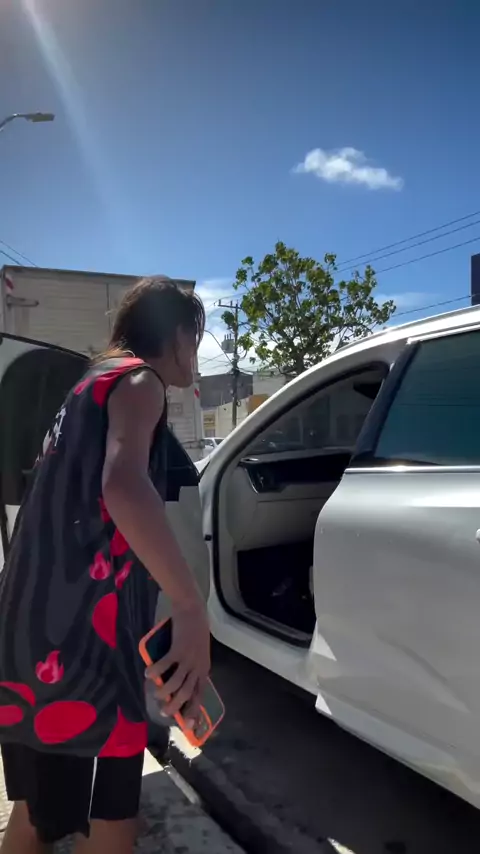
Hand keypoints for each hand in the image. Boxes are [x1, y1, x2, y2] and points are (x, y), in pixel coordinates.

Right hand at [146, 601, 210, 727]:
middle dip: (174, 707)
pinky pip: (165, 665)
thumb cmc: (193, 631)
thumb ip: (190, 667)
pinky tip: (148, 674)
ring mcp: (188, 658)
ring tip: (155, 694)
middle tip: (163, 712)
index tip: (188, 726)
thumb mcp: (197, 652)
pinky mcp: (178, 649)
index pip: (199, 695)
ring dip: (163, 692)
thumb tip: (176, 685)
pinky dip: (156, 672)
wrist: (193, 609)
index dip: (193, 711)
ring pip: (175, 683)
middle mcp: (198, 667)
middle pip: (186, 694)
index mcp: (203, 669)